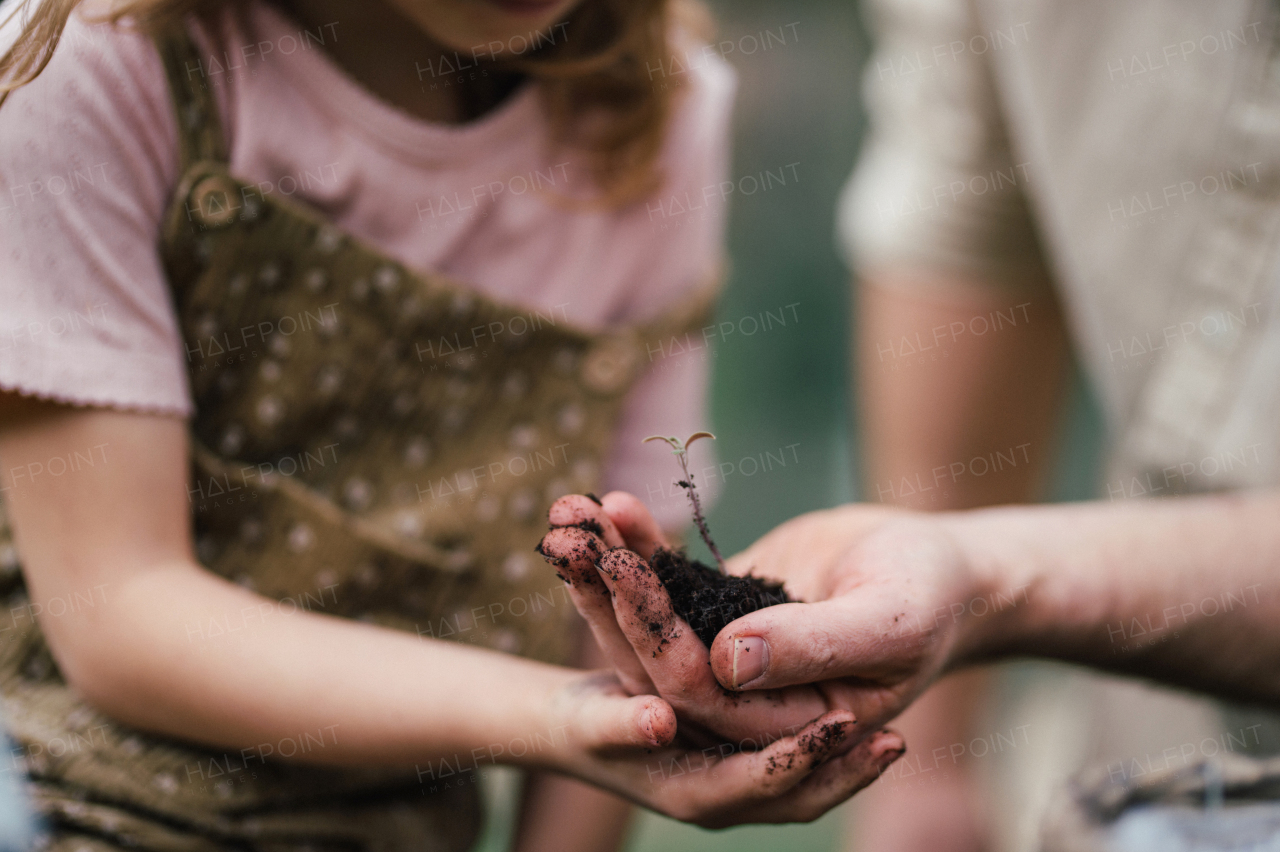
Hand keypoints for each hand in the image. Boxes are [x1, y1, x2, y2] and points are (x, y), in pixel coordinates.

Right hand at [539, 669, 903, 827]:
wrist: (569, 731)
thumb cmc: (578, 726)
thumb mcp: (592, 723)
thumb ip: (621, 725)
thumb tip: (660, 721)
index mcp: (691, 795)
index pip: (764, 783)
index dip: (805, 755)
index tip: (847, 724)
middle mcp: (722, 798)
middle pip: (798, 796)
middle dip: (846, 771)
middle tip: (895, 741)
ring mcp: (734, 784)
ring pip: (804, 785)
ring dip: (846, 763)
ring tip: (894, 737)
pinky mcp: (738, 761)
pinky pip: (793, 761)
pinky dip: (823, 745)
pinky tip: (852, 713)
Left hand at [542, 494, 985, 741]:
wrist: (942, 566)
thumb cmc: (933, 595)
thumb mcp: (889, 621)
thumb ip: (815, 646)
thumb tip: (728, 662)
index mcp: (785, 725)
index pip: (703, 694)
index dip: (656, 636)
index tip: (622, 568)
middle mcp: (747, 703)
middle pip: (657, 659)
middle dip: (610, 596)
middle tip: (570, 535)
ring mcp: (729, 657)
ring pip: (652, 621)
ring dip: (607, 566)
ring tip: (568, 511)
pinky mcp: (720, 614)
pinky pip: (669, 583)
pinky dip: (638, 544)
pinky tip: (608, 502)